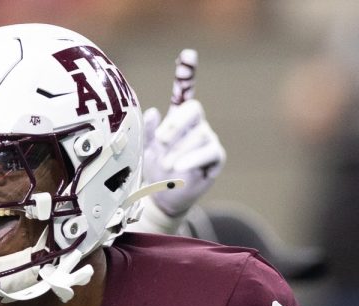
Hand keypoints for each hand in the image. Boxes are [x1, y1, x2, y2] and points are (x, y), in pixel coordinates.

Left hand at [142, 49, 225, 219]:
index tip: (187, 55)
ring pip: (198, 135)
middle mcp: (194, 125)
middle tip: (160, 140)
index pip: (184, 92)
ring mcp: (207, 140)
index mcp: (176, 119)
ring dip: (179, 149)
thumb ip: (145, 131)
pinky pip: (209, 152)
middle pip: (193, 110)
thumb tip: (153, 112)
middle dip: (176, 123)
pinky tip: (180, 166)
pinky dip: (193, 158)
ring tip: (167, 164)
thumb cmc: (152, 170)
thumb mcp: (143, 150)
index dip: (188, 72)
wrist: (162, 198)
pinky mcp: (215, 158)